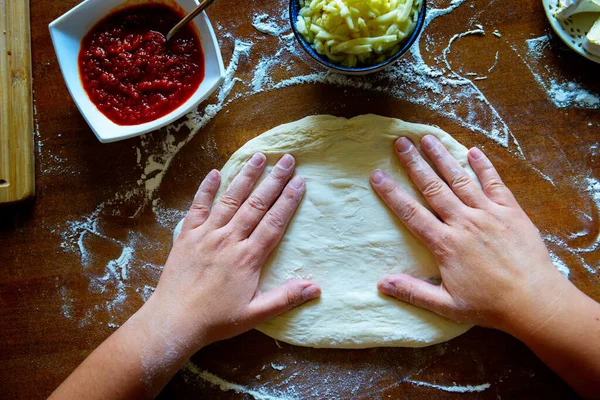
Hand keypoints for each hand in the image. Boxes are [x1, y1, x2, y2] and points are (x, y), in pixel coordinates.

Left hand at [147, 153, 320, 352]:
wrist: (174, 321)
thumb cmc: (217, 320)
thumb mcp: (256, 314)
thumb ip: (286, 298)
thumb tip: (317, 288)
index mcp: (248, 257)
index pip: (274, 222)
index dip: (288, 200)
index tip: (299, 181)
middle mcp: (229, 239)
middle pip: (256, 204)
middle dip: (273, 180)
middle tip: (287, 160)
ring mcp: (206, 234)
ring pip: (230, 199)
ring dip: (245, 176)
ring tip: (259, 157)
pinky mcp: (187, 235)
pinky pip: (197, 207)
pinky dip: (206, 189)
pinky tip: (215, 173)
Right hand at [370, 135, 572, 335]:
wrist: (535, 301)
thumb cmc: (489, 305)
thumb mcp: (446, 305)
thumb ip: (413, 292)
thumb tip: (382, 284)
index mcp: (446, 244)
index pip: (411, 213)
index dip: (392, 193)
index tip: (377, 175)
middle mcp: (464, 222)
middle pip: (433, 187)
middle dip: (414, 163)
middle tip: (401, 142)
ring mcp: (489, 214)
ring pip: (460, 179)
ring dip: (443, 157)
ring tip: (428, 138)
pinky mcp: (511, 212)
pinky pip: (495, 183)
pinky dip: (484, 166)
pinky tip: (473, 151)